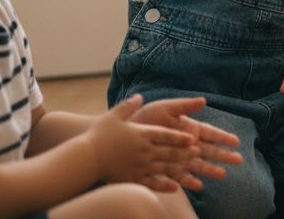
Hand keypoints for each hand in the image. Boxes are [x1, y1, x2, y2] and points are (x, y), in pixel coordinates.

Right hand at [83, 94, 199, 190]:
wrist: (85, 157)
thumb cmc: (98, 135)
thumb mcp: (114, 116)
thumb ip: (128, 106)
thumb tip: (139, 96)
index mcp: (140, 134)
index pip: (165, 135)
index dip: (180, 136)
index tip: (193, 138)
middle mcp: (143, 150)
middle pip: (168, 151)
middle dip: (184, 152)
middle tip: (198, 153)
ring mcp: (138, 165)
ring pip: (164, 167)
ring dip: (179, 167)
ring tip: (191, 167)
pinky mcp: (131, 178)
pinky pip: (152, 183)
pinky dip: (165, 185)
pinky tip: (176, 187)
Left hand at [129, 96, 242, 190]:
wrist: (124, 135)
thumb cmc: (144, 118)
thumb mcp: (165, 108)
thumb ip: (184, 105)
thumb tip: (204, 100)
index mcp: (188, 128)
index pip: (209, 133)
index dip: (222, 137)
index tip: (236, 141)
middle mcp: (185, 144)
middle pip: (208, 151)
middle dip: (223, 155)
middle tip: (238, 160)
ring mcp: (177, 157)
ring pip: (197, 165)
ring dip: (210, 170)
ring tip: (223, 175)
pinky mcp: (166, 169)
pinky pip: (179, 177)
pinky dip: (189, 181)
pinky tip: (198, 186)